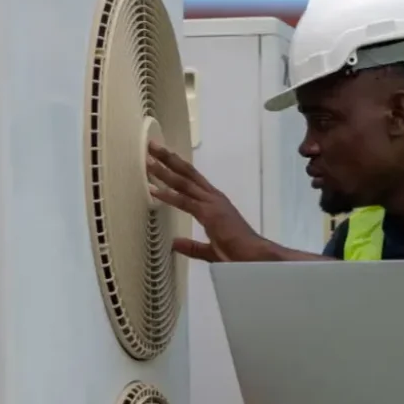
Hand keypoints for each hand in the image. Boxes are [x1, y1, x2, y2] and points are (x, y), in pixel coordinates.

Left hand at [145, 139, 266, 261]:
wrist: (255, 258)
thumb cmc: (238, 254)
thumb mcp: (210, 250)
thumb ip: (192, 246)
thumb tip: (175, 243)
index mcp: (215, 202)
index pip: (193, 180)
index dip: (176, 167)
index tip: (160, 157)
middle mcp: (213, 198)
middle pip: (187, 173)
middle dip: (168, 159)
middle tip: (152, 145)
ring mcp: (212, 204)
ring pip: (184, 182)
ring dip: (165, 170)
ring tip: (148, 159)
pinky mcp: (209, 214)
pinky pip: (185, 202)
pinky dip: (168, 195)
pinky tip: (154, 189)